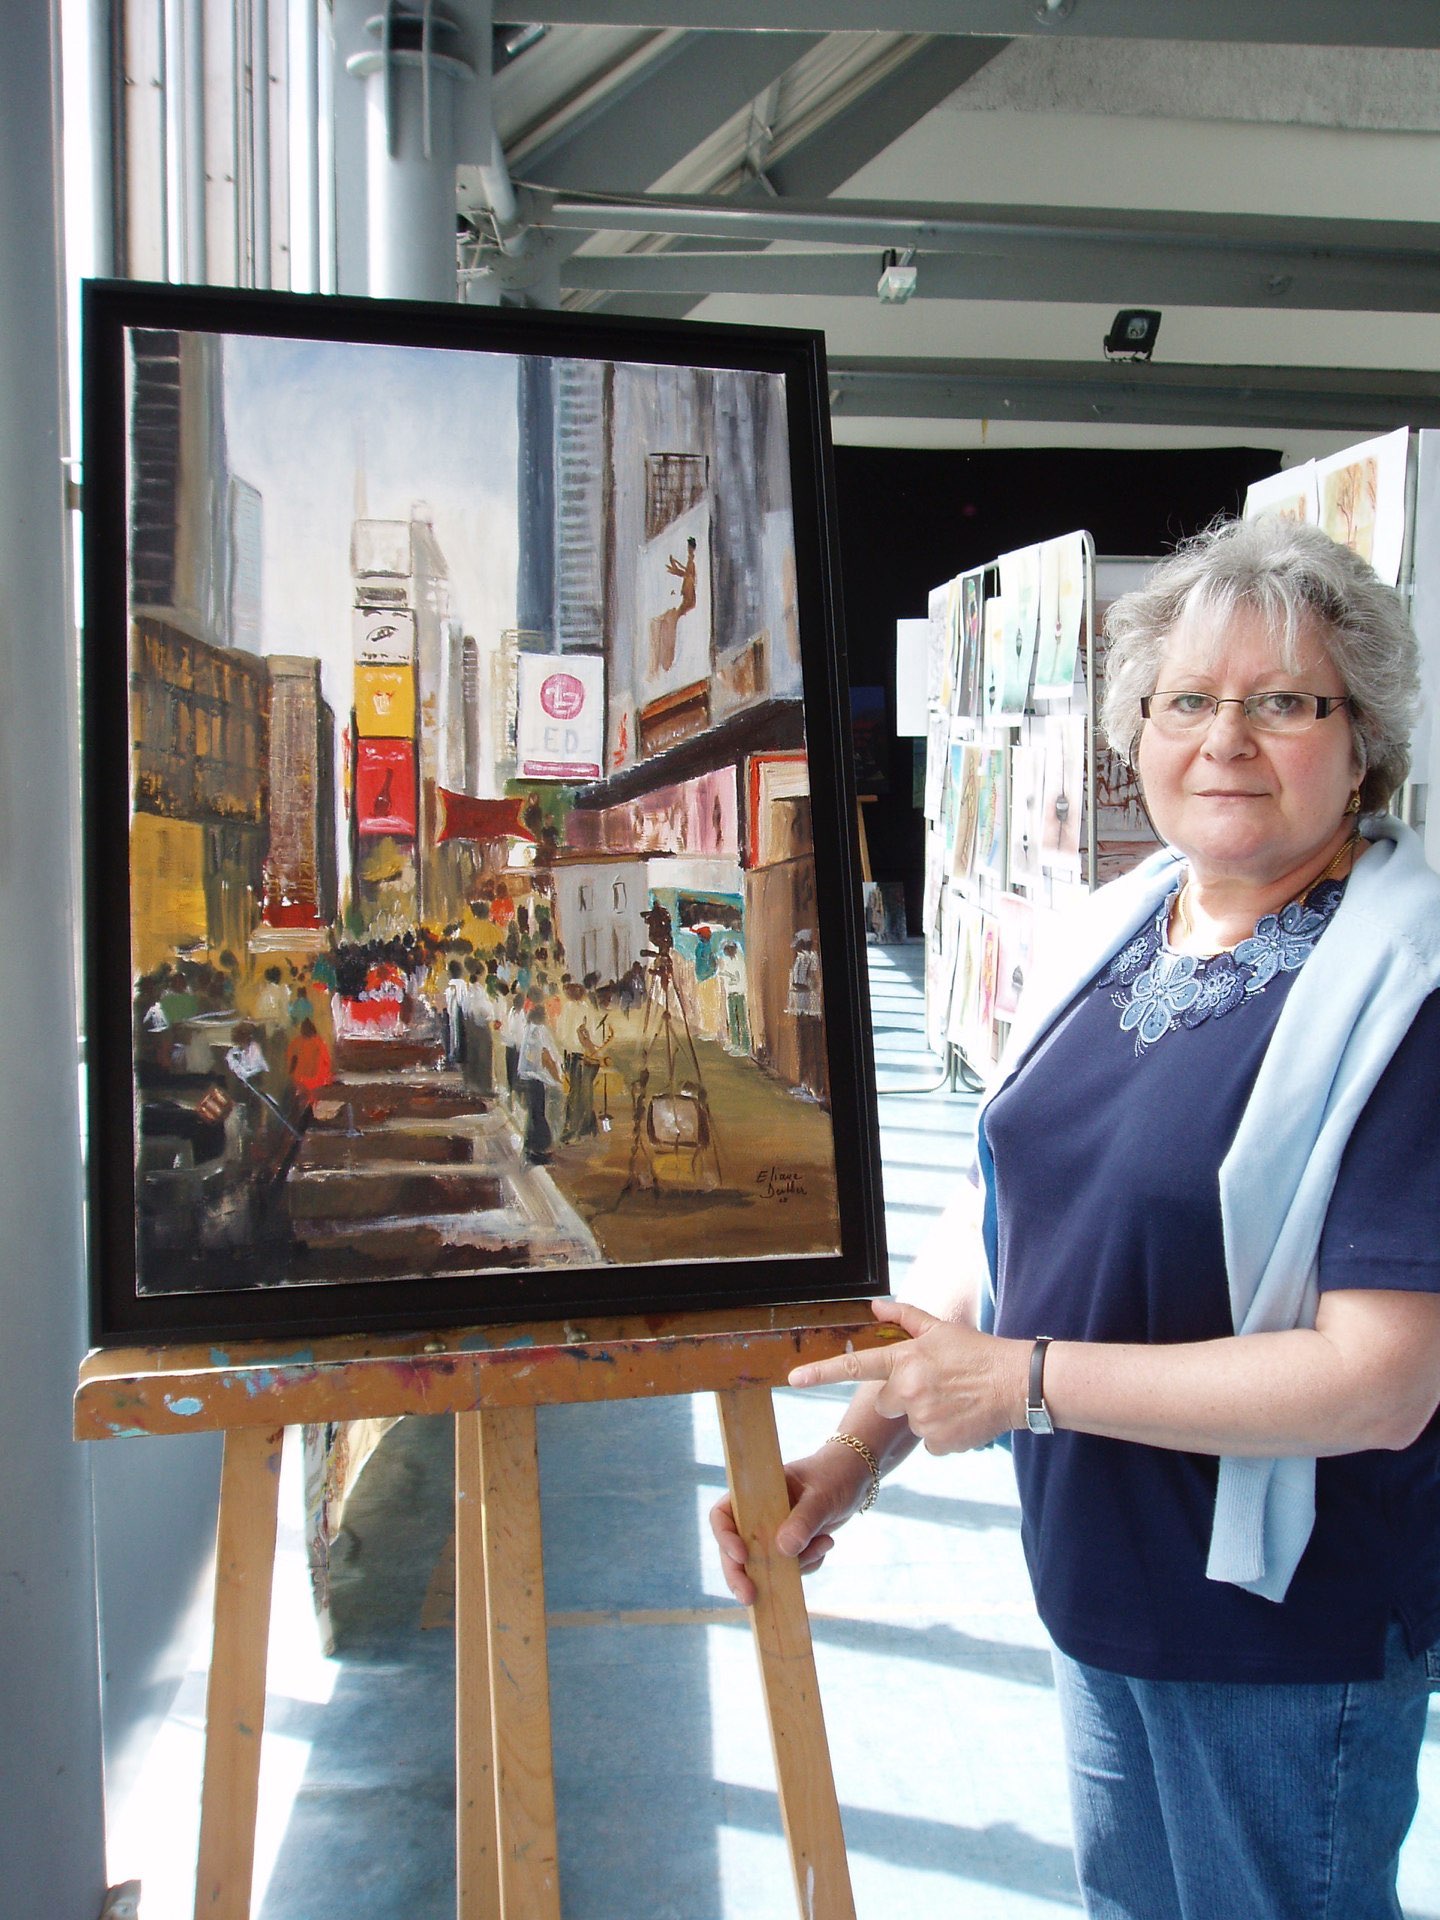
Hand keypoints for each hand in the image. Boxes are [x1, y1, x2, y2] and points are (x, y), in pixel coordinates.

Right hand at [709, 1443, 872, 1606]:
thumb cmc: (834, 1475)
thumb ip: (804, 1520)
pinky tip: (826, 1544)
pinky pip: (790, 1567)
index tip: (742, 1556)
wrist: (855, 1478)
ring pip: (764, 1564)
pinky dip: (808, 1563)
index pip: (723, 1515)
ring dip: (792, 1567)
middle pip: (735, 1550)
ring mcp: (773, 1532)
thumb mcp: (822, 1495)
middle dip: (741, 1575)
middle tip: (749, 1597)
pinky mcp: (790, 1545)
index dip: (725, 1537)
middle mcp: (757, 1514)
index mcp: (754, 1492)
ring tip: (824, 1544)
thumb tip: (784, 1550)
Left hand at [789, 1298, 1024, 1454]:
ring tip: (954, 1398)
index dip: (821, 1373)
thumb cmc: (977, 1352)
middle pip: (886, 1401)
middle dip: (904, 1395)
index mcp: (904, 1360)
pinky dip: (942, 1432)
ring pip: (909, 1422)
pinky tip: (961, 1416)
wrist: (1017, 1383)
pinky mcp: (937, 1442)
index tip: (793, 1379)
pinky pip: (928, 1441)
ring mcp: (922, 1419)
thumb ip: (904, 1318)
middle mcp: (908, 1391)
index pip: (854, 1365)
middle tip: (935, 1383)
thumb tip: (874, 1307)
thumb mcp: (940, 1329)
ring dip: (926, 1413)